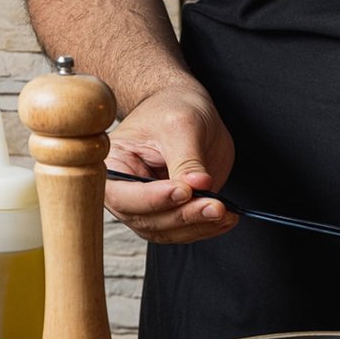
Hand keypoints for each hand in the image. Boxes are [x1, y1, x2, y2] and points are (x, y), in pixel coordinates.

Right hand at [103, 83, 237, 242]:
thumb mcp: (181, 125)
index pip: (122, 194)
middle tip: (215, 206)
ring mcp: (149, 205)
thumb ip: (187, 158)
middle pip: (147, 219)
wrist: (185, 108)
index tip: (183, 191)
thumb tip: (199, 186)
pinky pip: (186, 229)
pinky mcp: (172, 211)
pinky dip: (207, 228)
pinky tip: (226, 219)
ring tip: (225, 213)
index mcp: (113, 165)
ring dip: (198, 226)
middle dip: (183, 216)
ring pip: (168, 231)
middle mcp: (126, 191)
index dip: (152, 199)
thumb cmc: (173, 108)